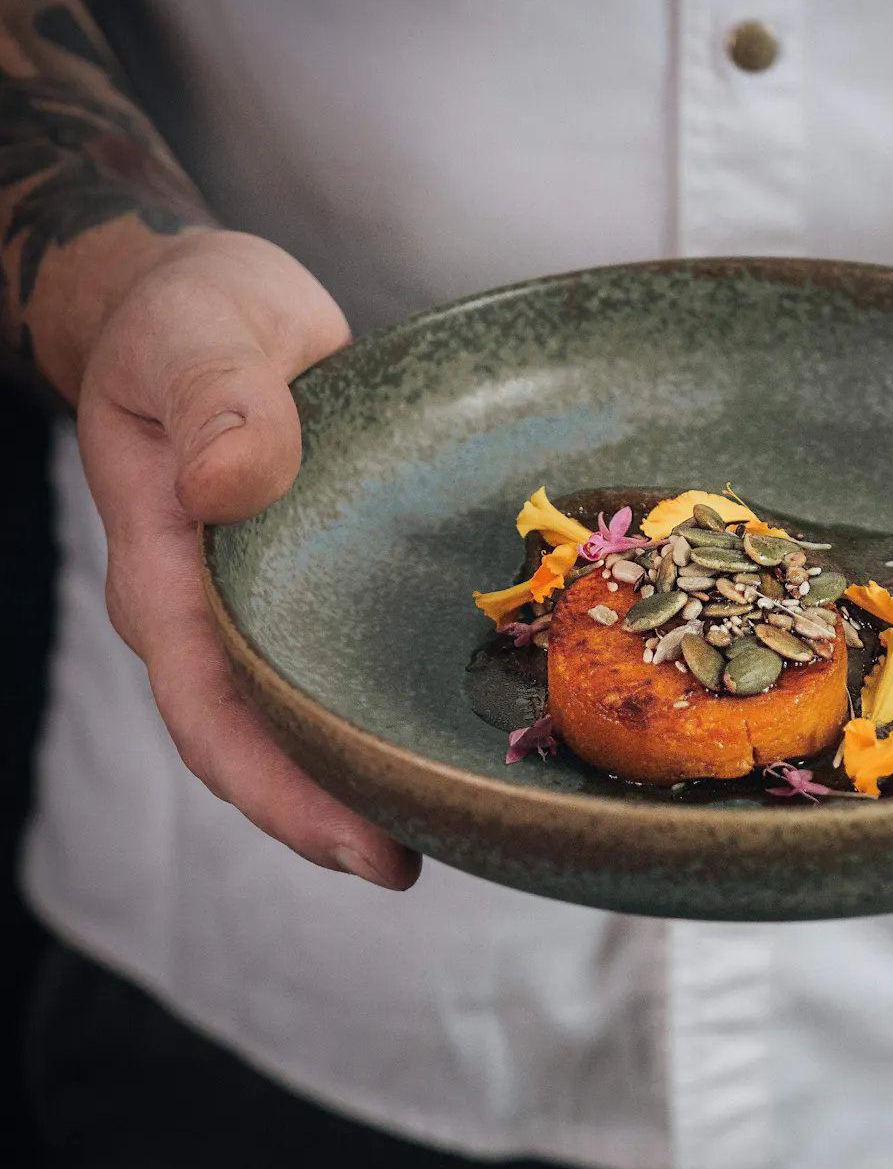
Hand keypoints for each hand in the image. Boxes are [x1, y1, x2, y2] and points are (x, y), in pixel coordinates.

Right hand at [74, 230, 420, 887]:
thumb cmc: (191, 319)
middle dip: (327, 813)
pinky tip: (446, 734)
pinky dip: (380, 712)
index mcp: (166, 572)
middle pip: (255, 744)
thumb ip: (216, 399)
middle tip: (418, 860)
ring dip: (359, 779)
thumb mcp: (199, 334)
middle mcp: (209, 612)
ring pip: (298, 720)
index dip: (276, 788)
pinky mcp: (309, 590)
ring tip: (449, 825)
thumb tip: (232, 481)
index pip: (207, 709)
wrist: (208, 309)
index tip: (358, 845)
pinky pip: (337, 669)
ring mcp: (258, 609)